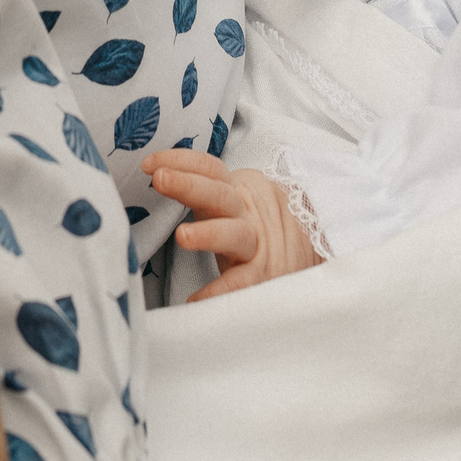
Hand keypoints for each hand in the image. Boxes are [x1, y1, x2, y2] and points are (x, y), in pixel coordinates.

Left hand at [142, 148, 322, 297]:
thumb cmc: (255, 223)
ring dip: (208, 233)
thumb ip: (203, 191)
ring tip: (183, 237)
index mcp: (234, 191)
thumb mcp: (233, 199)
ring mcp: (254, 243)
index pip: (209, 168)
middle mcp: (244, 212)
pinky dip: (220, 291)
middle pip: (217, 194)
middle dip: (189, 185)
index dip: (180, 161)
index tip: (149, 163)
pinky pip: (240, 282)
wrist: (311, 247)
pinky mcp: (261, 275)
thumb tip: (154, 175)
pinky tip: (196, 299)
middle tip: (161, 179)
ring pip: (232, 234)